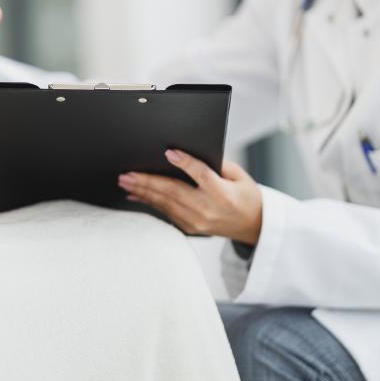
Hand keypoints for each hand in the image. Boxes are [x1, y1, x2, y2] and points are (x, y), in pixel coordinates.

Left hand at [118, 150, 262, 243]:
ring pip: (165, 204)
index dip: (186, 163)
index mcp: (222, 193)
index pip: (202, 175)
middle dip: (148, 182)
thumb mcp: (239, 176)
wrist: (254, 226)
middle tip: (127, 174)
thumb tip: (187, 153)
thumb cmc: (246, 196)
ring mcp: (197, 221)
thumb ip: (217, 164)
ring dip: (142, 192)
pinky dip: (149, 203)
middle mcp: (208, 208)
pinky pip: (166, 213)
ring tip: (125, 182)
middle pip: (174, 191)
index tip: (169, 152)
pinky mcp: (190, 228)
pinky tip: (134, 195)